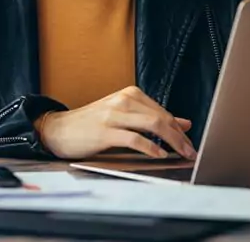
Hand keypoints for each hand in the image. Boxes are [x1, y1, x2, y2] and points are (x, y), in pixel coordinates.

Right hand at [35, 86, 196, 159]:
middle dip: (180, 136)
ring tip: (181, 153)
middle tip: (191, 151)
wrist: (58, 129)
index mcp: (130, 94)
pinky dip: (150, 148)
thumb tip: (184, 123)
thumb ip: (152, 118)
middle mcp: (124, 100)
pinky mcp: (105, 131)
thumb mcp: (124, 116)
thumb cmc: (91, 124)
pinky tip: (159, 155)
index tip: (190, 143)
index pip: (163, 112)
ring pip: (153, 125)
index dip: (179, 129)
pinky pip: (134, 139)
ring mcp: (114, 114)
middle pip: (162, 118)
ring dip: (172, 141)